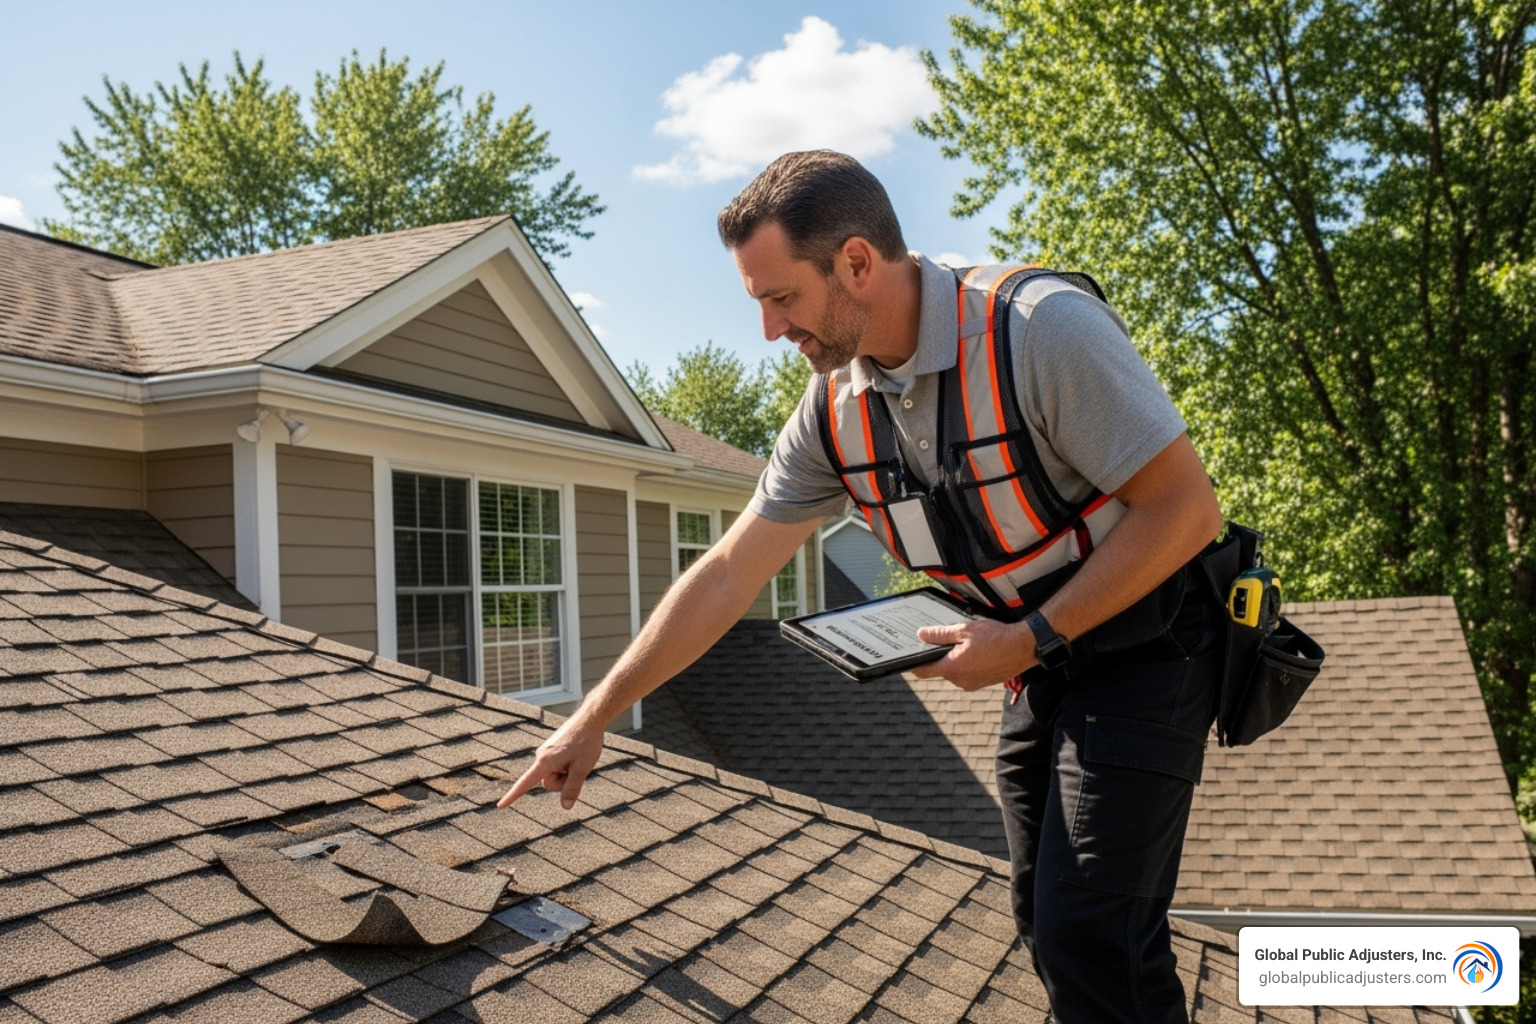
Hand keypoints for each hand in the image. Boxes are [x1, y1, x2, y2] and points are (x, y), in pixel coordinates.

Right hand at [497, 715, 605, 809]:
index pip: (525, 783)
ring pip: (554, 775)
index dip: (513, 796)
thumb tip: (565, 807)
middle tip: (577, 765)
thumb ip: (572, 788)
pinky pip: (557, 766)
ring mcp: (546, 752)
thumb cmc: (586, 743)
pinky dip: (567, 765)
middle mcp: (541, 756)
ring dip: (566, 773)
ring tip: (578, 757)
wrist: (590, 718)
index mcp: (545, 761)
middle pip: (548, 783)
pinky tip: (577, 753)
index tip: (500, 806)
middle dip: (562, 781)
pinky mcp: (552, 749)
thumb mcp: (582, 768)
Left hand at [909, 618, 1035, 690]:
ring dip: (954, 659)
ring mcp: (972, 684)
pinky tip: (975, 650)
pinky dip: (966, 663)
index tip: (906, 658)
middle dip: (938, 656)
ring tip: (965, 642)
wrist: (1024, 647)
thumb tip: (921, 635)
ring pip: (954, 671)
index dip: (912, 664)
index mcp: (952, 668)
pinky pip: (966, 673)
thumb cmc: (996, 637)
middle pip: (939, 669)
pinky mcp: (981, 683)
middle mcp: (960, 681)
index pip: (923, 671)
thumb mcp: (964, 630)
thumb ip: (940, 634)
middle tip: (941, 638)